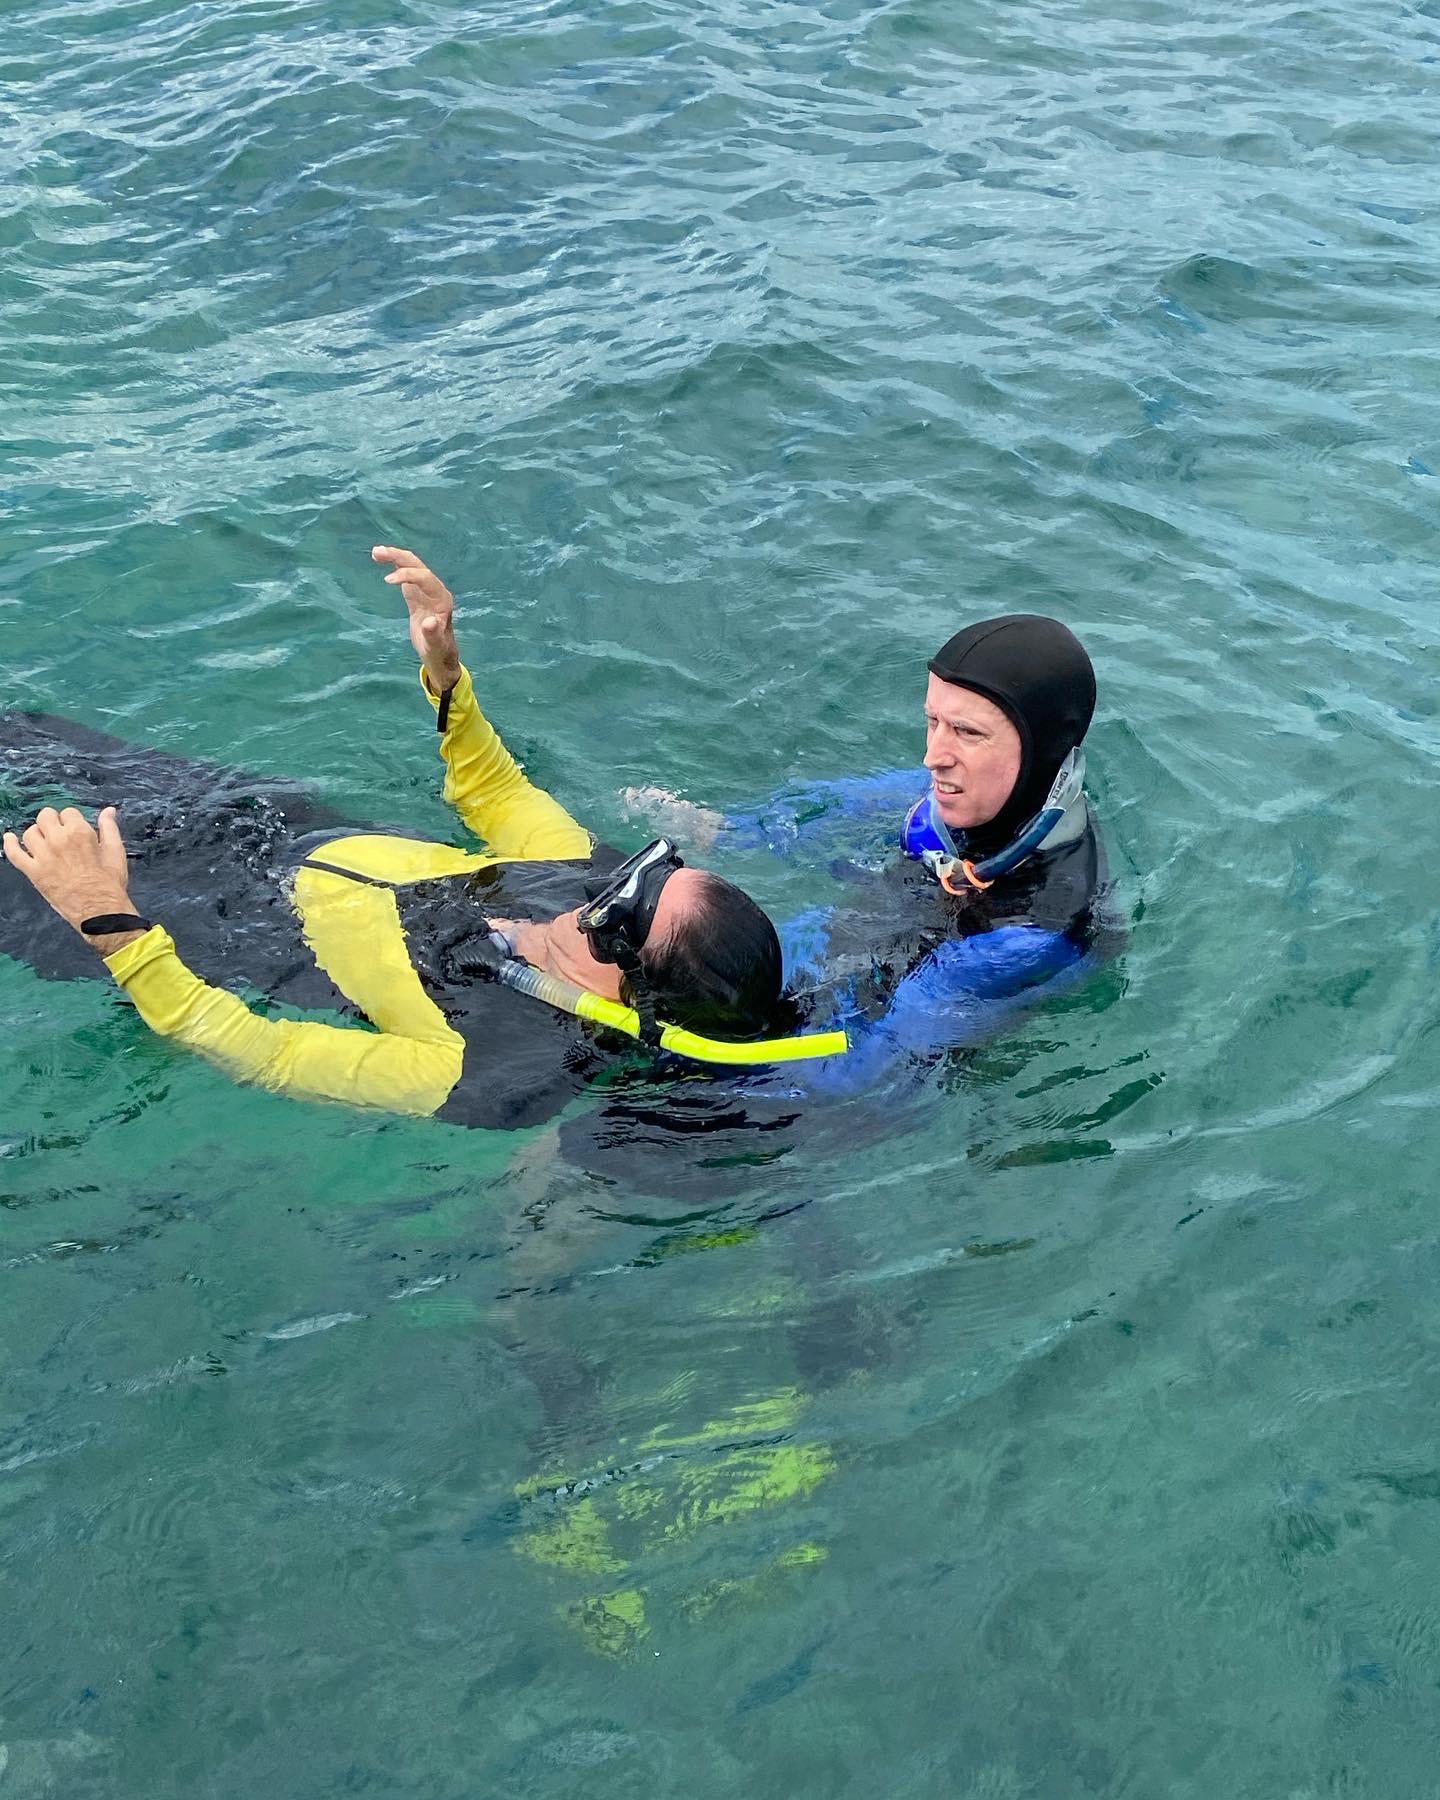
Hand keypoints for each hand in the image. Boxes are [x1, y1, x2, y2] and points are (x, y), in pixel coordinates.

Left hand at [2, 806, 142, 952]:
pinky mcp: (33, 872)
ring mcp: (43, 856)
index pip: (68, 812)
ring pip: (29, 833)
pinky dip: (9, 844)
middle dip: (52, 822)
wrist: (99, 911)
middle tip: (59, 833)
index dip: (72, 820)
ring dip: (37, 833)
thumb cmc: (109, 883)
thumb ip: (109, 828)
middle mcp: (58, 840)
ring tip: (44, 841)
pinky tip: (10, 838)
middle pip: (45, 817)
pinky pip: (13, 853)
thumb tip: (108, 811)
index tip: (74, 828)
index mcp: (79, 833)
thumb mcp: (115, 852)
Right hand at [371, 544, 461, 693]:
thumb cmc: (438, 651)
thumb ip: (433, 635)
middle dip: (400, 557)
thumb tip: (430, 621)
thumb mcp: (435, 646)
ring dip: (395, 557)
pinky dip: (395, 566)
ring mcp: (427, 591)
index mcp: (442, 600)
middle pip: (418, 567)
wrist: (439, 654)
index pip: (425, 579)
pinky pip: (407, 575)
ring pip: (412, 567)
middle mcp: (436, 591)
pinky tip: (382, 559)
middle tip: (378, 552)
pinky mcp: (417, 594)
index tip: (388, 580)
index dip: (407, 575)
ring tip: (376, 552)